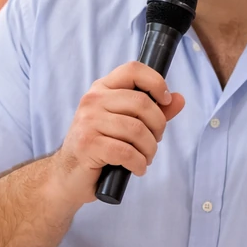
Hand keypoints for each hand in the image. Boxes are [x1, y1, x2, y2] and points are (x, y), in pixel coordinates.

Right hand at [53, 61, 185, 203]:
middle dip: (158, 126)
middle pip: (141, 103)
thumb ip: (153, 112)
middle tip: (154, 141)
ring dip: (149, 149)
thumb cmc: (100, 147)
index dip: (156, 82)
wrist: (68, 175)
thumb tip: (178, 99)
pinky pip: (126, 152)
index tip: (165, 100)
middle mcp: (93, 100)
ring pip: (136, 130)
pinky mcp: (87, 144)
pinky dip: (139, 164)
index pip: (133, 70)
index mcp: (102, 89)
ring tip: (145, 158)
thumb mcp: (126, 125)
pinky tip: (137, 169)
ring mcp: (88, 121)